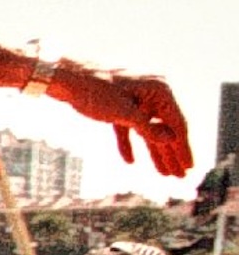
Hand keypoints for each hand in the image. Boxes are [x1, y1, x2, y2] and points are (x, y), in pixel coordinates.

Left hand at [54, 61, 193, 176]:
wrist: (65, 78)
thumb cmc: (94, 91)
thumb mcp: (122, 113)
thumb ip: (147, 128)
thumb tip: (171, 140)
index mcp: (158, 91)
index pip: (176, 124)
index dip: (182, 148)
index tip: (189, 167)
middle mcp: (151, 93)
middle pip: (165, 129)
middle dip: (171, 154)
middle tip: (180, 177)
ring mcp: (135, 99)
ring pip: (148, 130)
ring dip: (154, 152)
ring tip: (164, 174)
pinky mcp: (118, 105)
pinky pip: (128, 128)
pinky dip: (128, 144)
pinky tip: (130, 161)